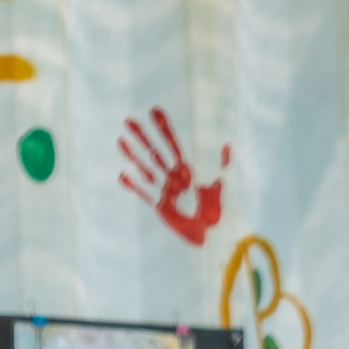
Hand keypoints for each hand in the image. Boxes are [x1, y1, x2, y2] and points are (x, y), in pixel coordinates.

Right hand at [115, 107, 226, 245]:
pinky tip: (123, 174)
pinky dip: (134, 185)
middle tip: (128, 121)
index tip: (155, 112)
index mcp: (190, 169)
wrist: (217, 237)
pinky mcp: (161, 207)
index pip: (174, 144)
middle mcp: (175, 177)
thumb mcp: (228, 185)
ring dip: (133, 155)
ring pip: (146, 168)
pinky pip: (144, 193)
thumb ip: (226, 165)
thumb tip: (228, 144)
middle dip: (143, 137)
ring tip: (121, 141)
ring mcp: (166, 191)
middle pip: (156, 152)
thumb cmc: (226, 211)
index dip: (164, 129)